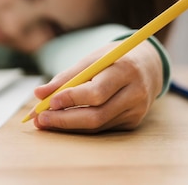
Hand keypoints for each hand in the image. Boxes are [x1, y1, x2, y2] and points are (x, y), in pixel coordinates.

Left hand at [32, 40, 162, 132]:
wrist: (149, 64)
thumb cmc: (114, 58)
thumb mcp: (92, 59)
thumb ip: (66, 76)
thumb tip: (38, 94)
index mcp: (124, 70)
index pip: (96, 91)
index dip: (71, 98)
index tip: (48, 102)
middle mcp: (135, 93)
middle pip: (97, 114)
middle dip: (64, 119)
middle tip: (40, 119)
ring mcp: (136, 110)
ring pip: (98, 125)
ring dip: (68, 125)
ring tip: (45, 122)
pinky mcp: (133, 121)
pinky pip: (102, 127)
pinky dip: (80, 126)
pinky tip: (62, 122)